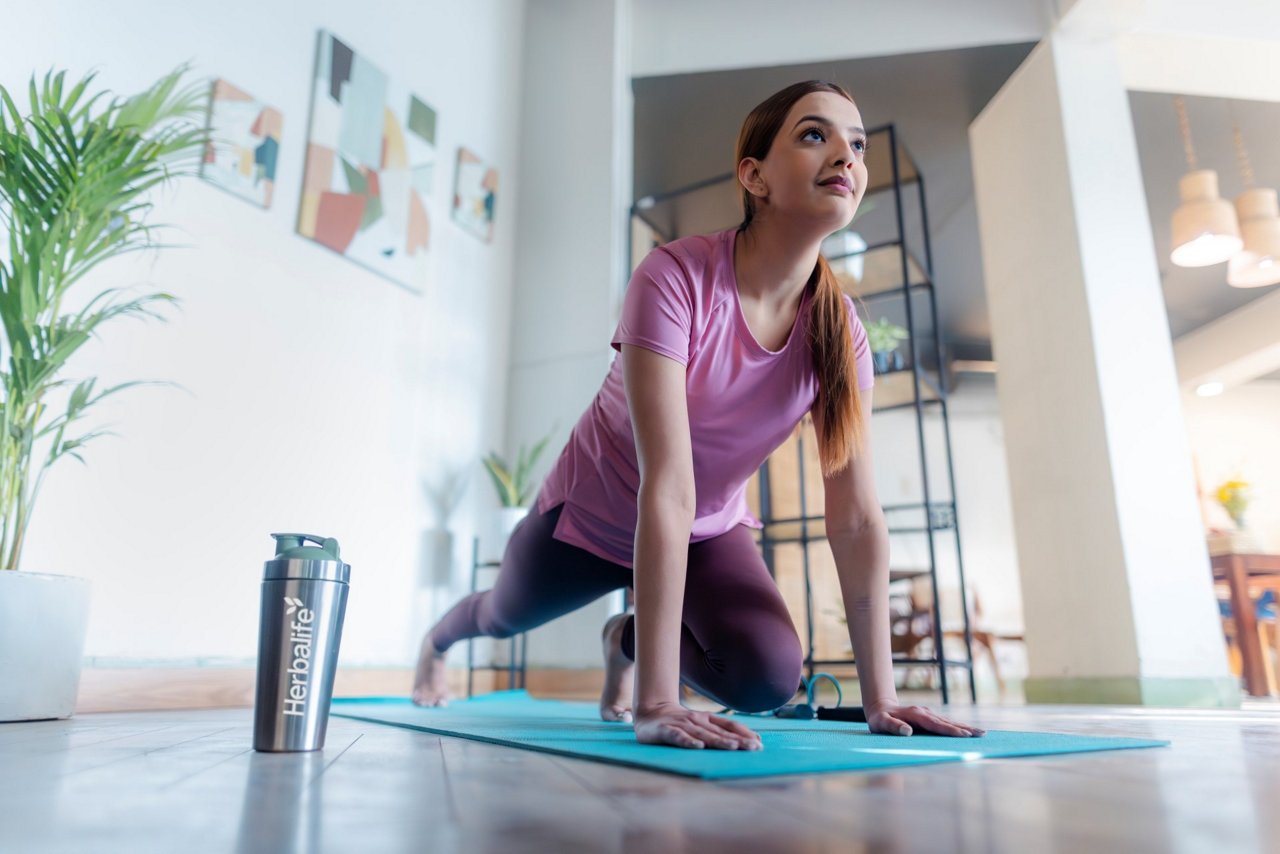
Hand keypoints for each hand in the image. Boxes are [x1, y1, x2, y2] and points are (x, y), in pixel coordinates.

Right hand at [633, 702, 762, 750]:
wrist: (649, 713)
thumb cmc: (679, 723)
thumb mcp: (700, 725)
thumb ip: (720, 732)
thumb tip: (749, 740)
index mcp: (707, 719)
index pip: (729, 726)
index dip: (744, 733)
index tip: (759, 743)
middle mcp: (697, 720)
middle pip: (720, 732)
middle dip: (738, 740)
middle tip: (754, 748)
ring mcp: (682, 724)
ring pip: (703, 734)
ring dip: (719, 741)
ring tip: (733, 747)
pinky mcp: (666, 731)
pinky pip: (678, 737)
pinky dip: (688, 742)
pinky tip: (698, 747)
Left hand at [865, 700, 985, 737]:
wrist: (881, 707)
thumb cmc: (880, 718)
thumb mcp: (880, 723)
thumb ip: (892, 727)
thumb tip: (907, 731)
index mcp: (916, 715)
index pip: (936, 725)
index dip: (951, 730)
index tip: (965, 735)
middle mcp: (925, 712)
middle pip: (948, 722)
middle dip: (965, 728)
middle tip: (982, 734)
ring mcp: (928, 714)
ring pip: (949, 721)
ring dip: (965, 727)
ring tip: (981, 733)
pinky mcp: (929, 717)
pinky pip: (946, 722)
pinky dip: (959, 726)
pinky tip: (968, 731)